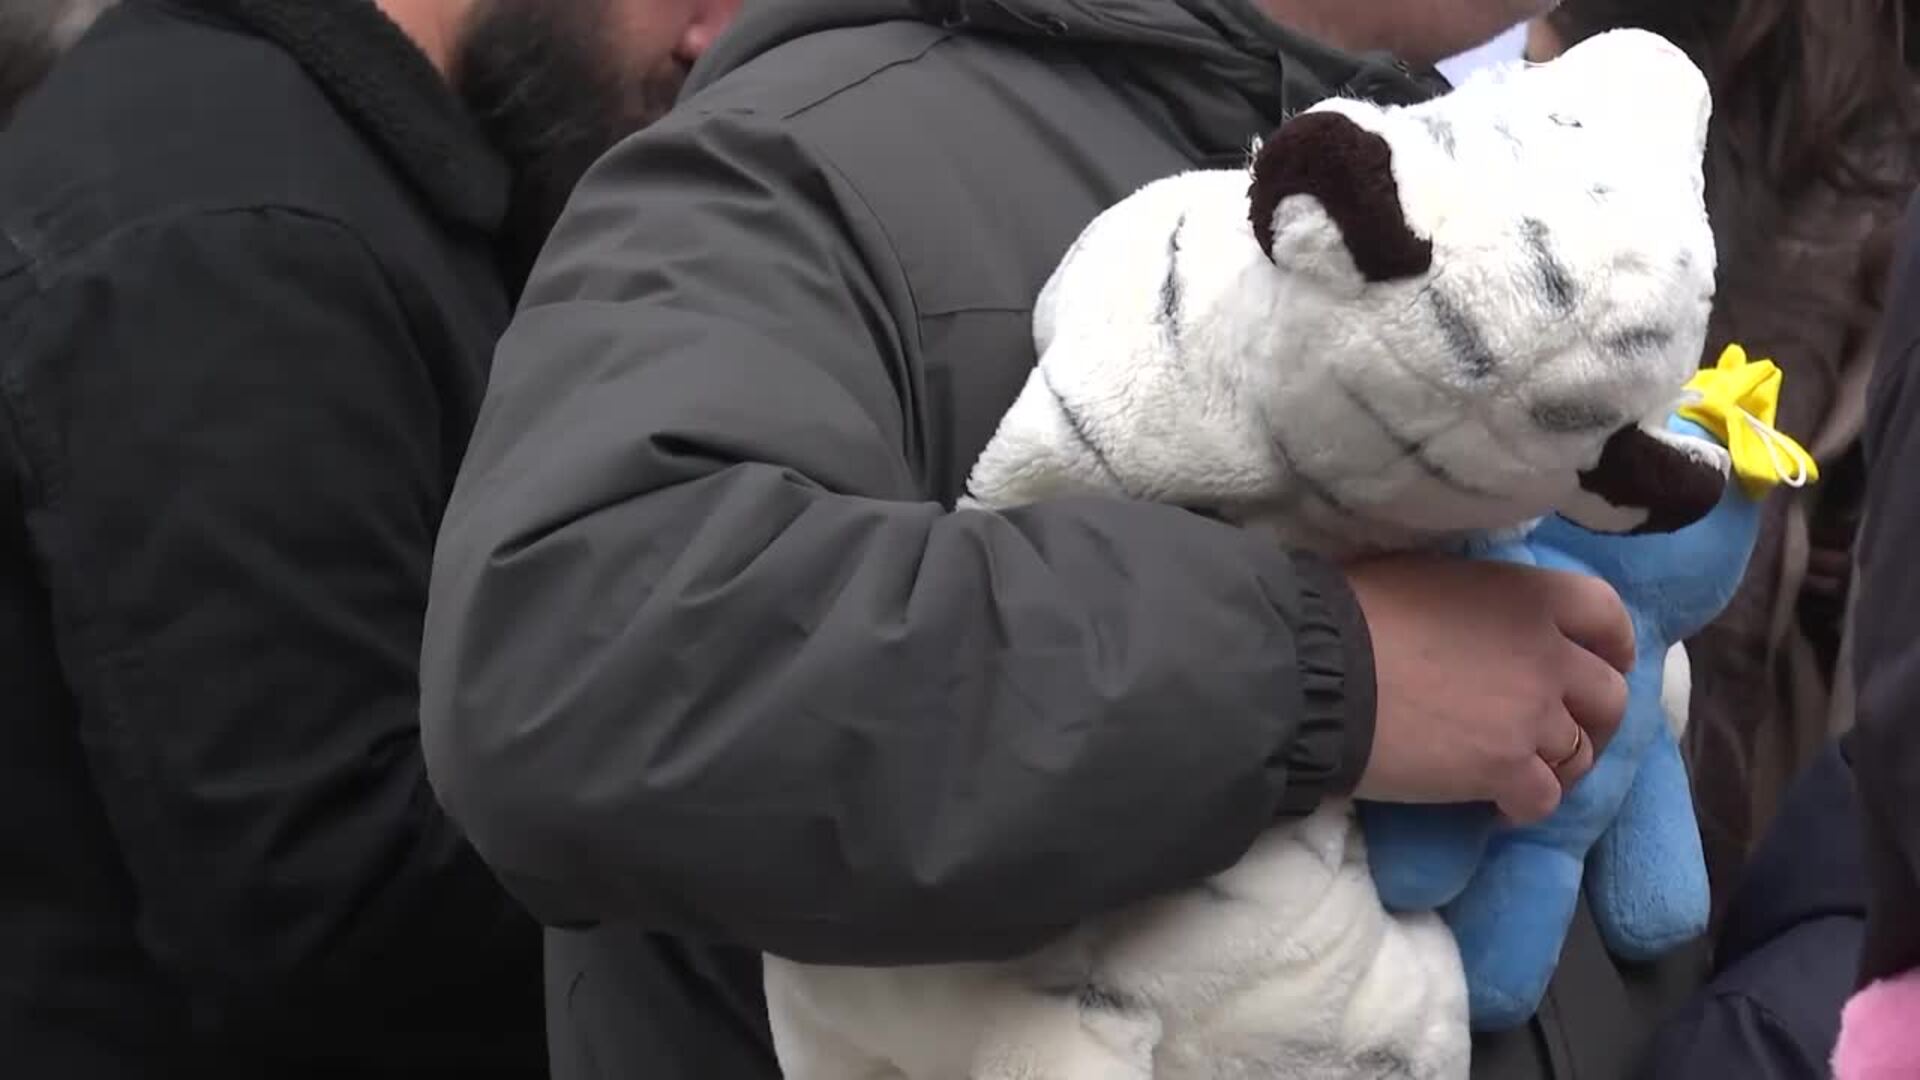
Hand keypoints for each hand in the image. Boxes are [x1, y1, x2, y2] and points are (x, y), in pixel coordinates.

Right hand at [1345, 554, 1633, 823]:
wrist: (1317, 671)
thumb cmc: (1354, 613)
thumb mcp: (1430, 578)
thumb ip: (1479, 600)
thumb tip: (1479, 621)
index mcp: (1528, 596)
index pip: (1606, 615)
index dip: (1612, 645)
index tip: (1602, 663)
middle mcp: (1546, 654)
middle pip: (1608, 695)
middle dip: (1591, 718)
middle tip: (1558, 732)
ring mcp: (1532, 715)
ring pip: (1580, 754)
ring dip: (1557, 766)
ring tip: (1521, 774)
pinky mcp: (1506, 770)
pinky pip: (1544, 799)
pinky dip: (1523, 807)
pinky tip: (1494, 806)